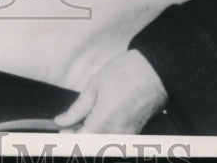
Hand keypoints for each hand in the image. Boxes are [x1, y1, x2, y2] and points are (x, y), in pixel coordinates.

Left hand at [53, 50, 167, 133]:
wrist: (156, 71)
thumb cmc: (126, 73)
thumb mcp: (94, 85)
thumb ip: (76, 109)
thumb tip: (60, 121)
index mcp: (103, 122)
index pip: (79, 141)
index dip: (67, 135)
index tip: (62, 127)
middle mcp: (116, 134)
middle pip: (90, 144)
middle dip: (78, 135)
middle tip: (73, 120)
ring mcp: (126, 136)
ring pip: (101, 143)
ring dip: (91, 133)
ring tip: (88, 115)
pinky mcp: (134, 134)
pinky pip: (112, 139)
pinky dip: (103, 132)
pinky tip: (101, 116)